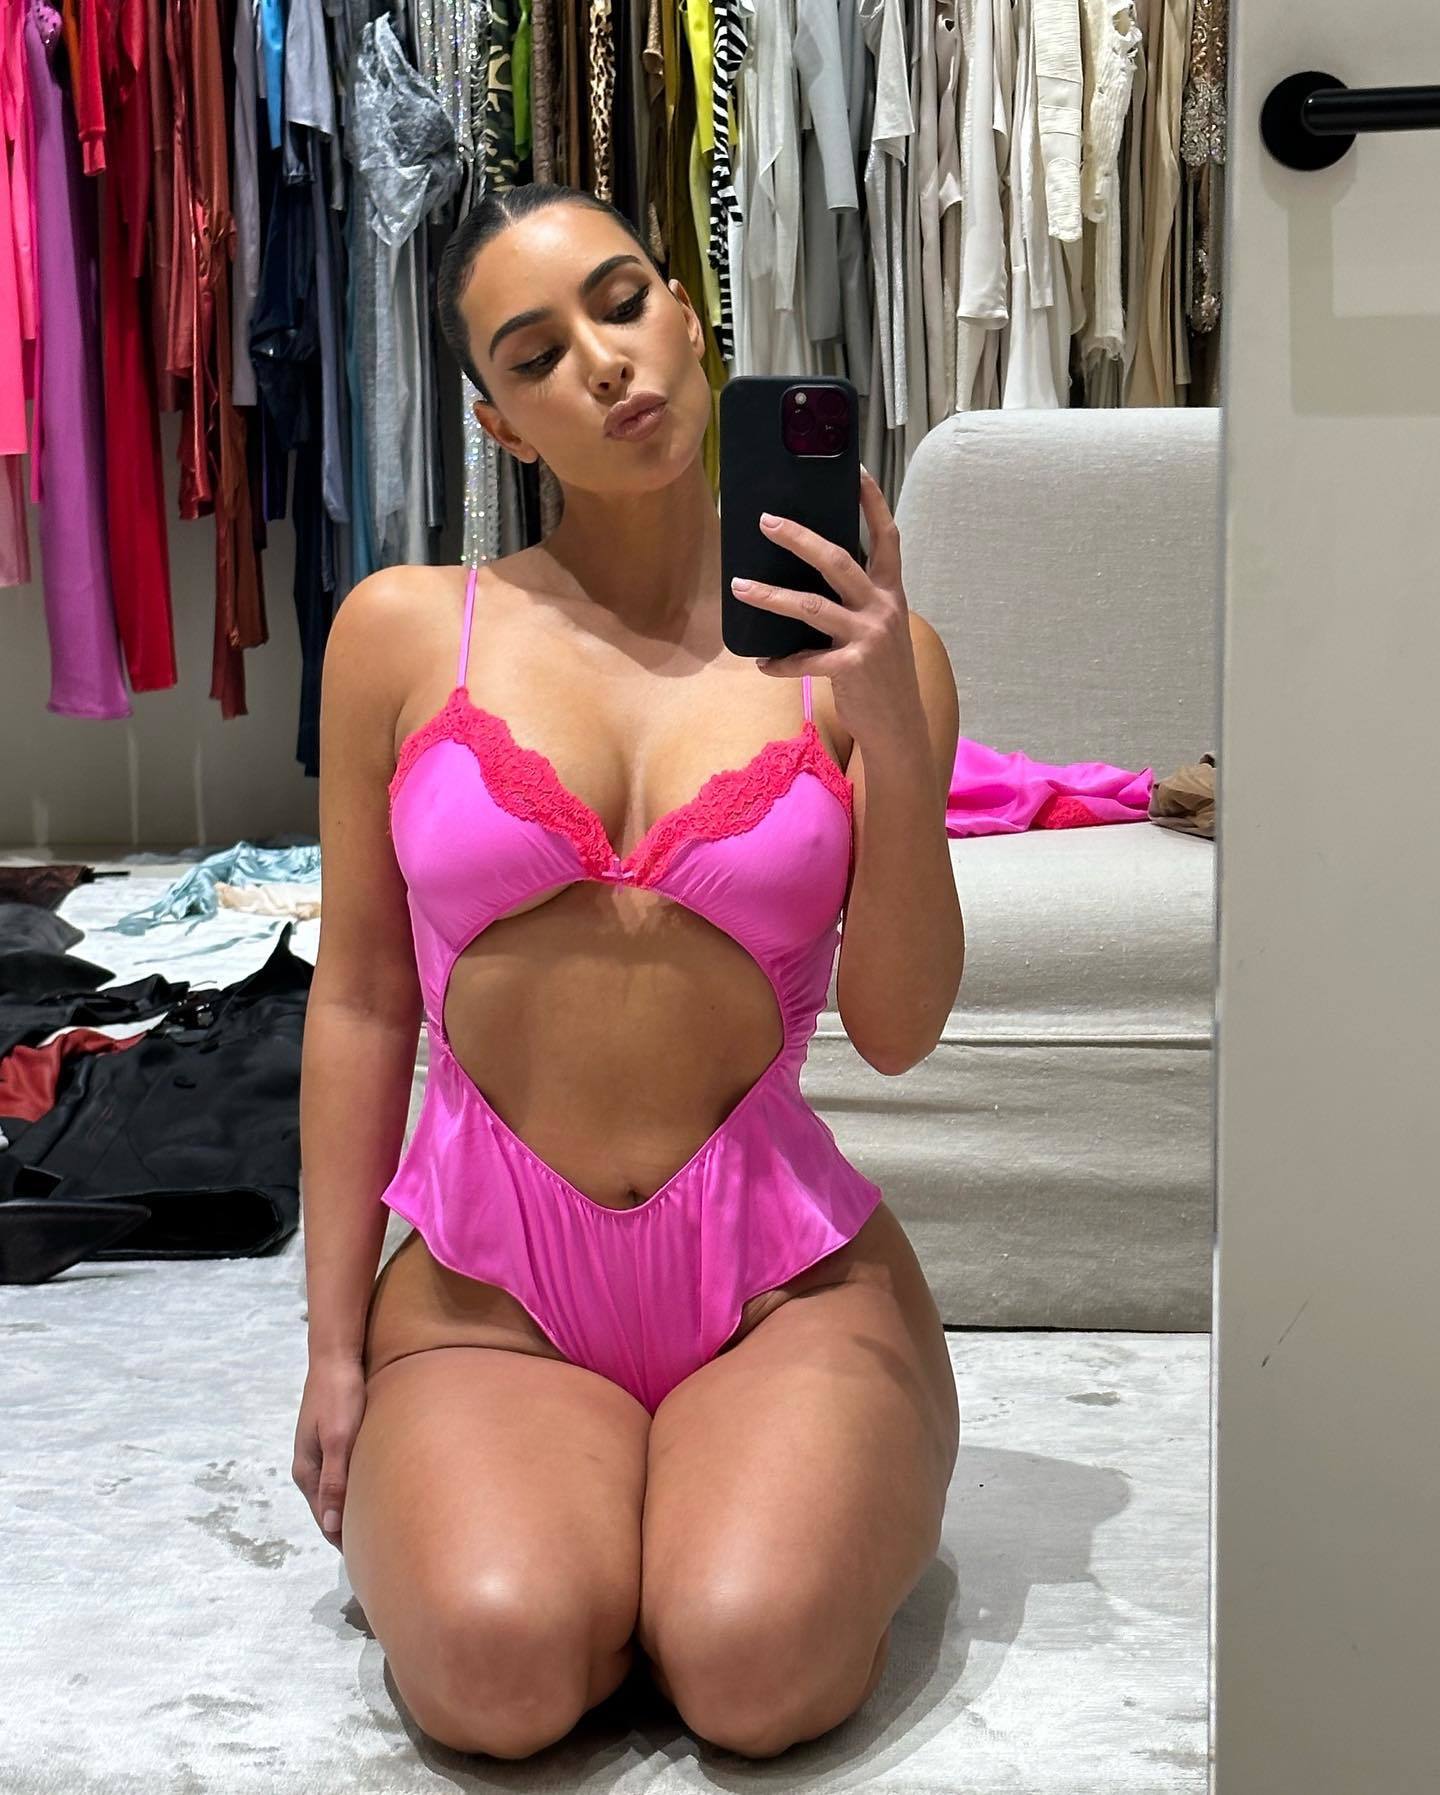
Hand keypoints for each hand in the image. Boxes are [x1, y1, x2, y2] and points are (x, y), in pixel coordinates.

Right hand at [292, 1355, 368, 1551]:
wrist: (337, 1357)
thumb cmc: (340, 1396)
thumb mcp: (338, 1438)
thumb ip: (335, 1480)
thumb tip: (333, 1526)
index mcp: (307, 1472)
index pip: (326, 1522)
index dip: (345, 1542)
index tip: (372, 1562)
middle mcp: (310, 1469)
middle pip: (330, 1512)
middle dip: (351, 1531)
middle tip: (385, 1551)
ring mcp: (321, 1455)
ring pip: (339, 1495)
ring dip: (356, 1511)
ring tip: (386, 1529)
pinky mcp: (335, 1443)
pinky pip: (345, 1477)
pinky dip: (358, 1490)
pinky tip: (379, 1494)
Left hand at [730, 464, 922, 747]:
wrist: (899, 725)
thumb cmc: (880, 672)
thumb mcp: (879, 629)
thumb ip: (856, 601)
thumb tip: (808, 575)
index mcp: (890, 592)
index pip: (886, 537)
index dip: (872, 502)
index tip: (853, 470)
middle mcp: (882, 608)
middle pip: (837, 560)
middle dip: (798, 537)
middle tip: (765, 521)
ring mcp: (868, 637)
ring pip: (810, 606)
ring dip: (769, 595)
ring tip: (739, 587)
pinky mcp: (852, 667)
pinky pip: (804, 660)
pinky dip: (780, 662)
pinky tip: (762, 663)